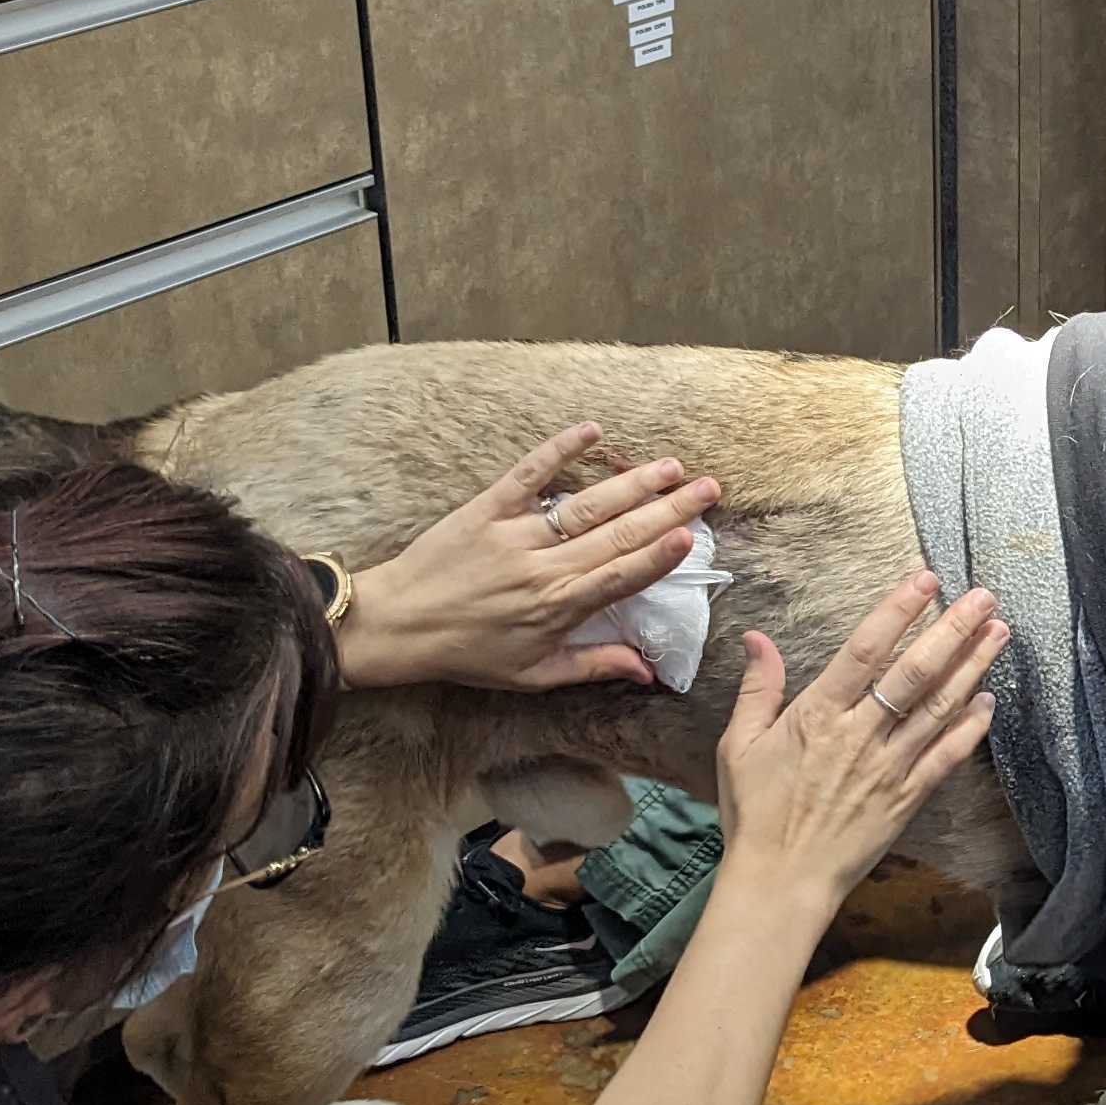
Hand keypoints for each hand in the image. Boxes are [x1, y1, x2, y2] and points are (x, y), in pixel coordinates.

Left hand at [342, 424, 718, 691]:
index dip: (659, 556)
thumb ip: (593, 665)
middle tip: (708, 488)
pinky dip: (559, 450)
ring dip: (632, 482)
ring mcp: (514, 534)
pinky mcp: (487, 508)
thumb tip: (648, 669)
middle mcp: (542, 567)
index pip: (620, 577)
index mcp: (557, 607)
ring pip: (585, 504)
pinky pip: (528, 474)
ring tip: (672, 466)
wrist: (397, 624)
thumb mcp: (533, 673)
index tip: (692, 535)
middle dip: (667, 509)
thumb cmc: (467, 654)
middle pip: (617, 533)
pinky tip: (592, 431)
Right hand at [710, 572, 1006, 920]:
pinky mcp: (907, 799)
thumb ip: (758, 689)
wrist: (780, 882)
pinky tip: (989, 700)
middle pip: (914, 672)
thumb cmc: (755, 814)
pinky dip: (970, 728)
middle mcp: (859, 736)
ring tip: (998, 632)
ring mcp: (889, 768)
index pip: (864, 650)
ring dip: (973, 667)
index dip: (897, 611)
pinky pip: (946, 757)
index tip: (924, 579)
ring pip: (939, 708)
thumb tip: (755, 638)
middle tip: (984, 596)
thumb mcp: (738, 746)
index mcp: (817, 716)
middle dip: (953, 630)